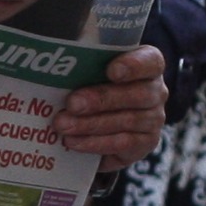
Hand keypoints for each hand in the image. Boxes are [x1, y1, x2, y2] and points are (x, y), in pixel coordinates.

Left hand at [53, 47, 168, 164]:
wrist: (99, 125)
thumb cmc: (91, 86)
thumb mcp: (88, 72)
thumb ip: (80, 67)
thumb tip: (50, 66)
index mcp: (146, 65)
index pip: (150, 61)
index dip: (133, 65)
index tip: (111, 71)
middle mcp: (155, 91)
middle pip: (137, 94)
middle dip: (101, 99)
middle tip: (72, 103)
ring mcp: (153, 119)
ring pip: (127, 121)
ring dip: (91, 124)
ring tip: (63, 125)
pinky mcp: (145, 143)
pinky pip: (122, 144)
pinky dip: (95, 143)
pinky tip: (74, 142)